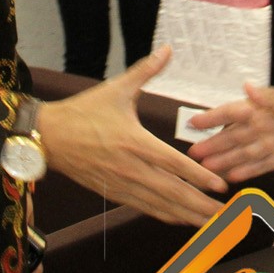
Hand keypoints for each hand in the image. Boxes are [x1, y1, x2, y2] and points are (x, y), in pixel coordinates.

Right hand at [37, 46, 227, 225]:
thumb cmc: (83, 111)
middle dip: (200, 205)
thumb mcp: (115, 89)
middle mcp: (130, 167)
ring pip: (160, 205)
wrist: (48, 137)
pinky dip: (166, 215)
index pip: (173, 163)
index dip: (198, 176)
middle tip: (225, 214)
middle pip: (172, 191)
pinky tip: (182, 220)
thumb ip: (145, 71)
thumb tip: (167, 49)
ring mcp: (121, 184)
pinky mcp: (112, 193)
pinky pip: (144, 207)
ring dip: (187, 215)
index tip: (220, 185)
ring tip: (212, 223)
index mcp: (133, 141)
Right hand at [188, 83, 273, 181]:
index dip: (213, 118)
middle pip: (234, 136)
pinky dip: (247, 170)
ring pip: (244, 153)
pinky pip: (261, 165)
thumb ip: (270, 99)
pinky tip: (232, 176)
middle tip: (193, 155)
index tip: (193, 123)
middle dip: (214, 144)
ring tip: (207, 168)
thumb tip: (246, 86)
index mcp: (265, 109)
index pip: (232, 112)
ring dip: (226, 160)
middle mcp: (265, 125)